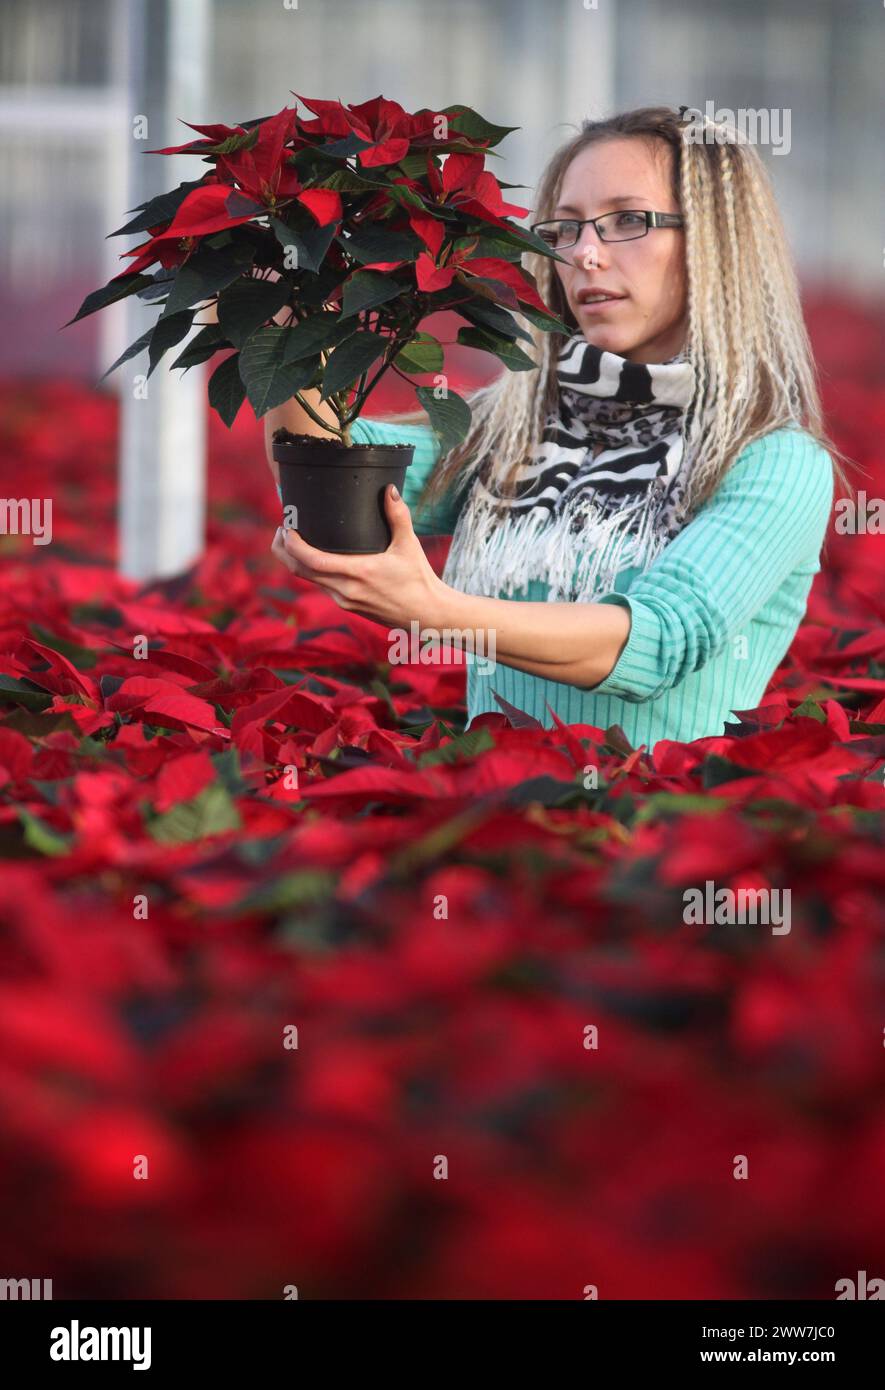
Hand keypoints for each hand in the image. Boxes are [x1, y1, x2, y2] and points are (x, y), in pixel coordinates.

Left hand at [271, 483, 449, 629]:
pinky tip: (313, 558)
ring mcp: (344, 600)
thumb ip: (398, 515)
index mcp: (358, 573)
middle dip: (284, 550)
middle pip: (300, 571)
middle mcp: (345, 590)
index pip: (312, 561)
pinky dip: (310, 570)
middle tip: (282, 528)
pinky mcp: (347, 605)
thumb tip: (389, 488)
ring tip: (292, 540)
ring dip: (295, 561)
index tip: (286, 526)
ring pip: (308, 580)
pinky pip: (321, 586)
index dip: (292, 544)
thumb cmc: (419, 580)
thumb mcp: (409, 545)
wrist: (426, 614)